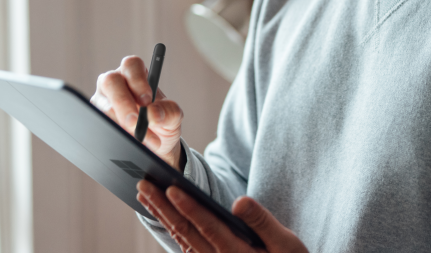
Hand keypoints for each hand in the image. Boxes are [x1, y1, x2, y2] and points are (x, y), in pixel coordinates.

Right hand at [91, 56, 183, 168]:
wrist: (155, 146)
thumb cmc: (162, 121)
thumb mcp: (173, 116)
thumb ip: (168, 111)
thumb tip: (153, 114)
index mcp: (136, 74)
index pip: (131, 65)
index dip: (137, 80)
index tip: (147, 100)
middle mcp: (116, 83)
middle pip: (111, 81)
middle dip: (123, 103)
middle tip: (136, 123)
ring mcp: (103, 100)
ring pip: (103, 105)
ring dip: (121, 124)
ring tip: (140, 139)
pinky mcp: (96, 118)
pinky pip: (98, 123)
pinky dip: (114, 133)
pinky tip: (126, 142)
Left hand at [137, 180, 308, 252]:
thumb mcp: (287, 245)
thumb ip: (262, 223)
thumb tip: (239, 201)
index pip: (207, 227)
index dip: (189, 207)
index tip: (171, 188)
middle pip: (186, 231)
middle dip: (163, 206)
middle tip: (143, 184)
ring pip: (181, 239)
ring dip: (162, 216)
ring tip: (145, 195)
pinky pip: (186, 247)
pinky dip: (172, 230)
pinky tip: (164, 215)